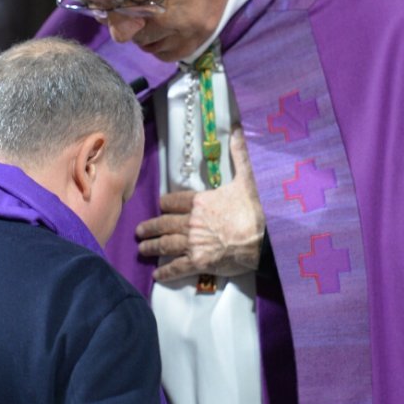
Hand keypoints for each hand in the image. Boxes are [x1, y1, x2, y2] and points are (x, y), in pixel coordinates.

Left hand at [136, 126, 264, 281]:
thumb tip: (237, 130)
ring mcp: (193, 242)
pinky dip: (166, 272)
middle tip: (139, 231)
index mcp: (200, 201)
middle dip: (150, 227)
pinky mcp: (199, 261)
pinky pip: (177, 267)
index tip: (160, 206)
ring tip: (142, 248)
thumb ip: (239, 155)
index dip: (165, 204)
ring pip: (165, 244)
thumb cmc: (255, 209)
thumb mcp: (247, 178)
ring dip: (152, 246)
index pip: (174, 201)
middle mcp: (191, 221)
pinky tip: (158, 274)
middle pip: (164, 223)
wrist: (265, 239)